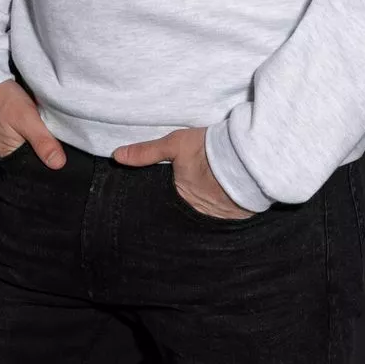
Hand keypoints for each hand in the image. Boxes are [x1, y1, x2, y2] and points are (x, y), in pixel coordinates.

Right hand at [0, 81, 66, 168]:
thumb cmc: (1, 99)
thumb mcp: (27, 120)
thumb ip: (42, 141)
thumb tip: (58, 164)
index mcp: (7, 153)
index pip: (33, 162)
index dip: (48, 152)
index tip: (59, 141)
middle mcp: (3, 146)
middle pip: (31, 148)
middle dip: (44, 138)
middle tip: (53, 124)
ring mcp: (1, 132)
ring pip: (27, 134)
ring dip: (37, 126)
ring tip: (44, 116)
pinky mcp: (2, 119)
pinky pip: (20, 124)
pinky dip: (29, 117)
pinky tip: (34, 109)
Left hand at [112, 127, 256, 219]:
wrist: (248, 156)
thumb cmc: (208, 149)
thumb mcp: (174, 145)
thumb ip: (146, 152)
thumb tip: (116, 156)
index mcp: (179, 198)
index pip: (164, 207)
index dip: (161, 204)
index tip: (159, 200)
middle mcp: (196, 214)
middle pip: (184, 213)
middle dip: (181, 209)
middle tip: (180, 202)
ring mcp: (218, 218)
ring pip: (204, 217)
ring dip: (203, 210)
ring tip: (202, 201)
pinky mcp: (237, 217)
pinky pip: (225, 218)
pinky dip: (221, 211)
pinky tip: (222, 203)